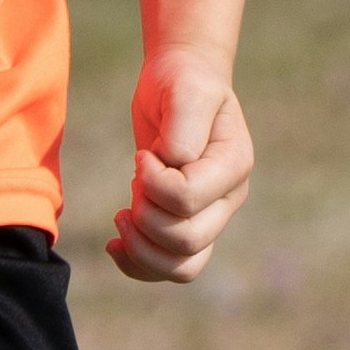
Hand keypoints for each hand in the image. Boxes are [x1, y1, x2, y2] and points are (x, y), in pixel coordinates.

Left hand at [109, 52, 253, 284]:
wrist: (182, 81)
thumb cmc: (183, 82)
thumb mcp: (185, 90)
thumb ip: (183, 129)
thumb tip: (171, 167)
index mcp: (234, 164)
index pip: (187, 198)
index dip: (153, 183)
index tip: (143, 155)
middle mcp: (229, 197)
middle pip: (187, 240)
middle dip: (145, 216)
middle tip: (133, 183)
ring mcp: (212, 216)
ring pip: (183, 266)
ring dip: (142, 248)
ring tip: (121, 216)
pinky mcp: (189, 225)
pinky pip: (171, 268)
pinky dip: (139, 265)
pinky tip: (115, 244)